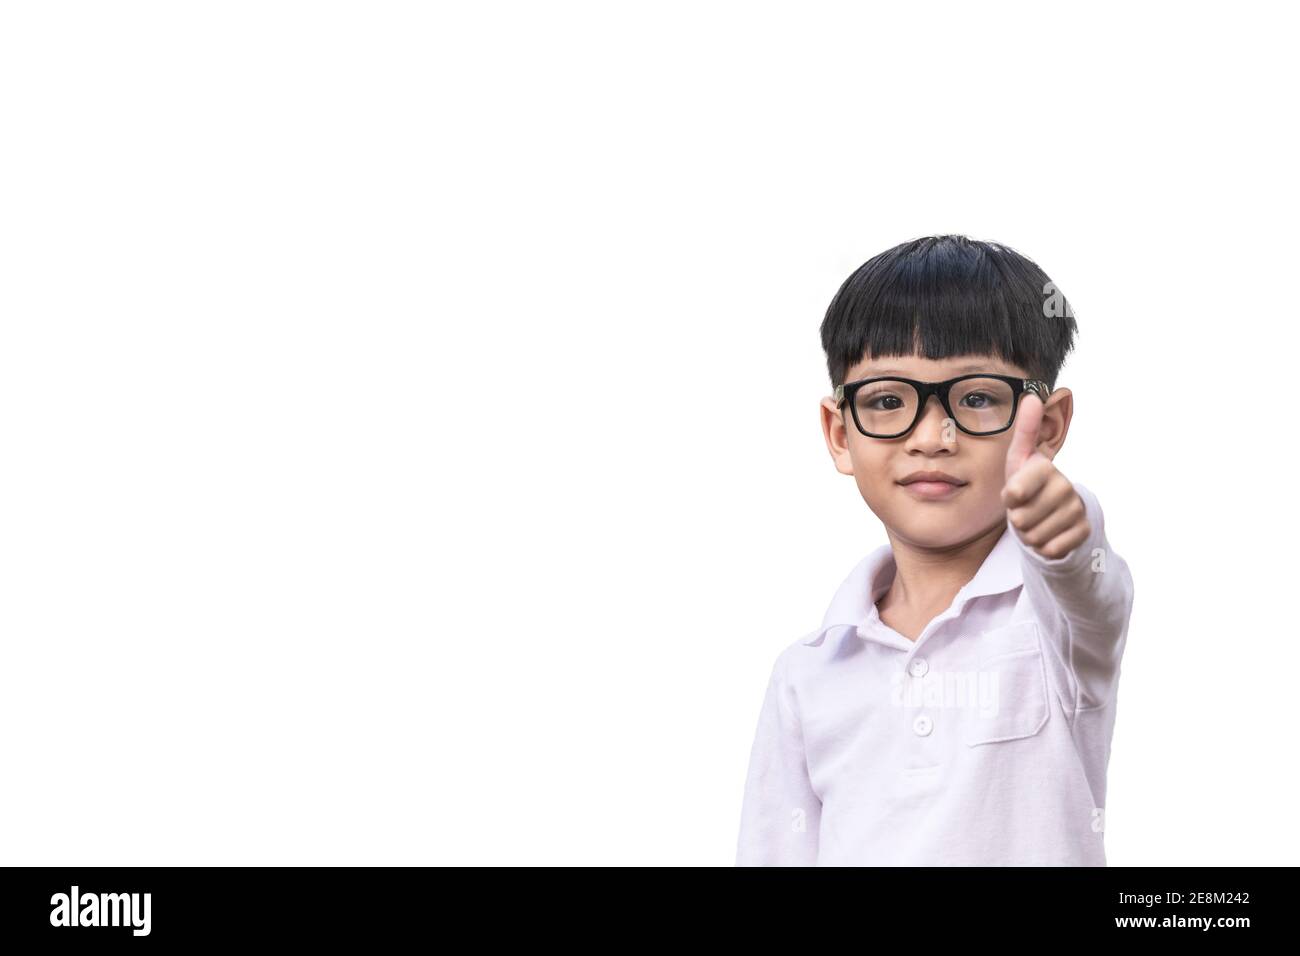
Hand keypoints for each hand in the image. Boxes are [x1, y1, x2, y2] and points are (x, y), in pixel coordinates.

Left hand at [1001, 392, 1088, 559]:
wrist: (1053, 511)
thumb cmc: (1028, 483)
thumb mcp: (1019, 458)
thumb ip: (1024, 430)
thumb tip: (1031, 396)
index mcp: (1045, 468)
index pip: (1014, 493)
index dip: (1009, 499)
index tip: (1014, 493)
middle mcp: (1065, 486)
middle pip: (1021, 520)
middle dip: (1017, 520)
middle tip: (1026, 509)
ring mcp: (1076, 510)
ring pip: (1034, 537)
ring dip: (1029, 534)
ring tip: (1036, 519)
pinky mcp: (1083, 531)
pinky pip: (1049, 549)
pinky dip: (1043, 546)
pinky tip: (1049, 532)